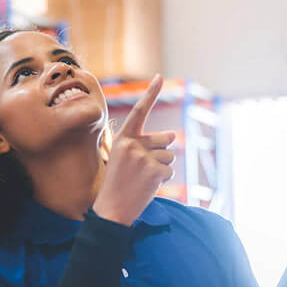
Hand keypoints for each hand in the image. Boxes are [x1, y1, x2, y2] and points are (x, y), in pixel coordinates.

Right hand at [93, 74, 174, 225]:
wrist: (111, 209)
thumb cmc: (118, 184)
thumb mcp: (126, 159)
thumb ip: (147, 145)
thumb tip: (175, 136)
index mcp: (122, 139)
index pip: (139, 112)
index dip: (150, 94)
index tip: (160, 77)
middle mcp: (132, 144)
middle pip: (165, 139)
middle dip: (162, 152)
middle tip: (142, 170)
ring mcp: (143, 158)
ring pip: (170, 156)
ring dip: (162, 168)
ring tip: (142, 179)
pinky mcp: (154, 171)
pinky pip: (170, 171)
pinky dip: (163, 180)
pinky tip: (147, 186)